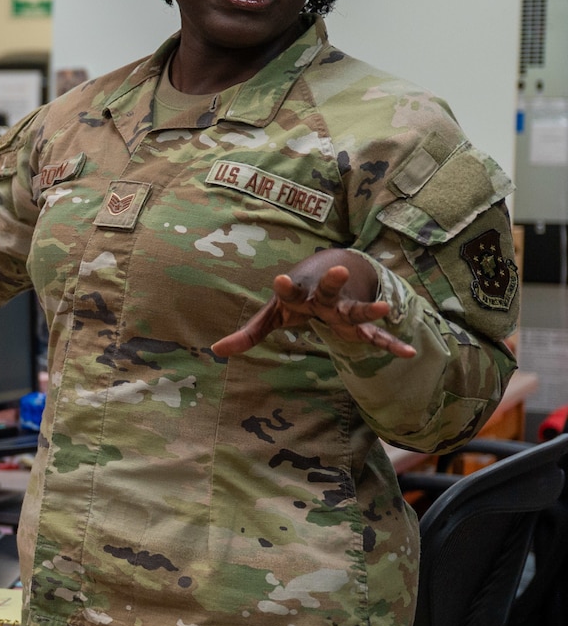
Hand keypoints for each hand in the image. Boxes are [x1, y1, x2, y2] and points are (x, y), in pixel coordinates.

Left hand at [211, 249, 415, 358]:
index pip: (289, 290)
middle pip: (328, 290)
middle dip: (332, 282)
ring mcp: (345, 311)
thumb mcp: (272, 315)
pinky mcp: (359, 326)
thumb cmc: (296, 299)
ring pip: (356, 309)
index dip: (284, 286)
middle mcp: (324, 299)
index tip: (279, 279)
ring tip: (384, 307)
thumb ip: (249, 333)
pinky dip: (391, 345)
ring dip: (369, 309)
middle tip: (338, 271)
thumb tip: (215, 351)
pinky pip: (376, 337)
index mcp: (299, 294)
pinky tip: (409, 353)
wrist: (332, 276)